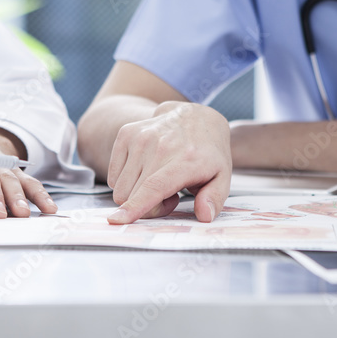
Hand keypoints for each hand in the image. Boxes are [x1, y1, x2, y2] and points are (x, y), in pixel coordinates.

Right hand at [106, 101, 230, 224]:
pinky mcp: (126, 134)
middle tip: (170, 197)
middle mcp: (159, 146)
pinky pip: (113, 176)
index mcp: (185, 159)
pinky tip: (147, 172)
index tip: (117, 221)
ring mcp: (139, 138)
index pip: (154, 186)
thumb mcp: (222, 177)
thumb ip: (214, 199)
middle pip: (132, 194)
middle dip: (148, 208)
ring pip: (120, 188)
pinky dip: (127, 182)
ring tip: (159, 182)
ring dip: (137, 195)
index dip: (136, 206)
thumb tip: (204, 216)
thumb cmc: (207, 153)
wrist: (194, 117)